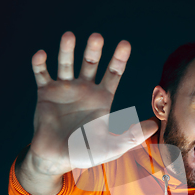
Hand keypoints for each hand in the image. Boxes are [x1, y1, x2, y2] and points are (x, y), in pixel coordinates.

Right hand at [27, 31, 157, 175]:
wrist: (56, 158)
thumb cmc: (86, 153)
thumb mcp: (112, 147)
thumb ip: (132, 136)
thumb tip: (154, 126)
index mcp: (102, 98)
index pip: (113, 73)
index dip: (119, 59)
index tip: (125, 44)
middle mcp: (84, 89)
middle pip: (90, 63)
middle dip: (94, 50)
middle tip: (97, 37)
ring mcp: (64, 89)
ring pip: (66, 64)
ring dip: (67, 50)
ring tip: (69, 36)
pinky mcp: (45, 93)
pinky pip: (41, 74)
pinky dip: (40, 64)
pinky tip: (42, 55)